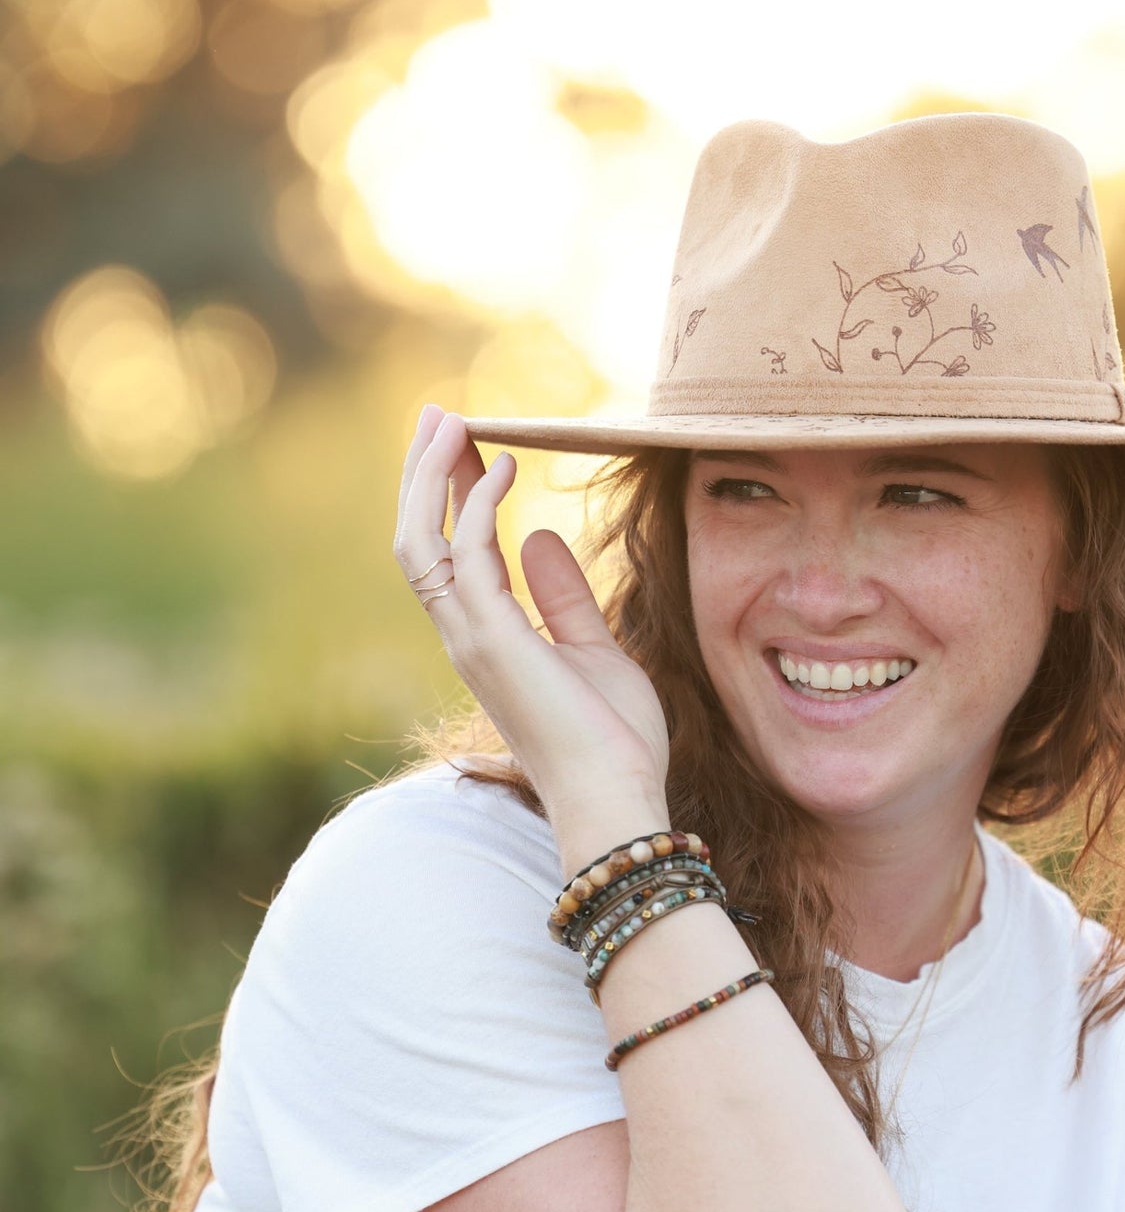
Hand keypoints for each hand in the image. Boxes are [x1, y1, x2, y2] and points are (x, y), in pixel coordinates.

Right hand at [394, 407, 671, 823]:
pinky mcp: (490, 639)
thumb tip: (537, 537)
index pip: (451, 550)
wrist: (619, 797)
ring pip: (420, 540)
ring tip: (454, 421)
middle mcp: (465, 635)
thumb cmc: (611, 739)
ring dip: (432, 476)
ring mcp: (470, 638)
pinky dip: (478, 504)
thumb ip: (564, 596)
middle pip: (419, 538)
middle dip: (425, 473)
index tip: (468, 445)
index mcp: (486, 638)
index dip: (453, 494)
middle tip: (441, 415)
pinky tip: (506, 467)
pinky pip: (466, 554)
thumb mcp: (595, 649)